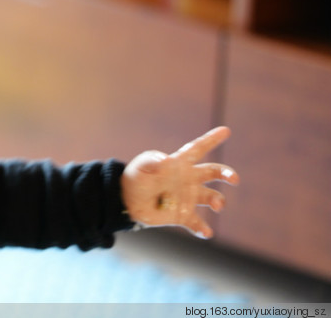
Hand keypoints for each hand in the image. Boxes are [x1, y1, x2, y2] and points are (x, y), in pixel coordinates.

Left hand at [120, 126, 238, 238]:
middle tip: (234, 179)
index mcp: (180, 163)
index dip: (211, 139)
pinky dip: (202, 229)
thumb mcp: (141, 166)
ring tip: (215, 205)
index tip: (225, 130)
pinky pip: (196, 223)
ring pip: (211, 198)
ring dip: (217, 201)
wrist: (128, 199)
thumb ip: (152, 161)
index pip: (198, 148)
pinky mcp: (182, 215)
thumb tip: (166, 160)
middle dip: (226, 174)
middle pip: (213, 173)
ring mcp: (188, 197)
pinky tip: (206, 233)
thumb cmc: (137, 177)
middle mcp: (189, 179)